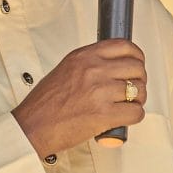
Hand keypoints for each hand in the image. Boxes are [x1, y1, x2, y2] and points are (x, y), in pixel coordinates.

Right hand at [12, 39, 146, 158]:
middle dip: (139, 80)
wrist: (33, 126)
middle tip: (133, 89)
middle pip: (136, 67)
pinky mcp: (105, 114)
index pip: (124, 46)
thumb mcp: (65, 69)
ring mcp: (100, 91)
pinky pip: (136, 112)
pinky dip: (134, 117)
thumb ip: (88, 64)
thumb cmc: (44, 103)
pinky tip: (124, 118)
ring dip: (138, 100)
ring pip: (140, 90)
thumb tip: (111, 66)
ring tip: (127, 105)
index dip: (136, 56)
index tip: (136, 64)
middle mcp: (94, 70)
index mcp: (84, 56)